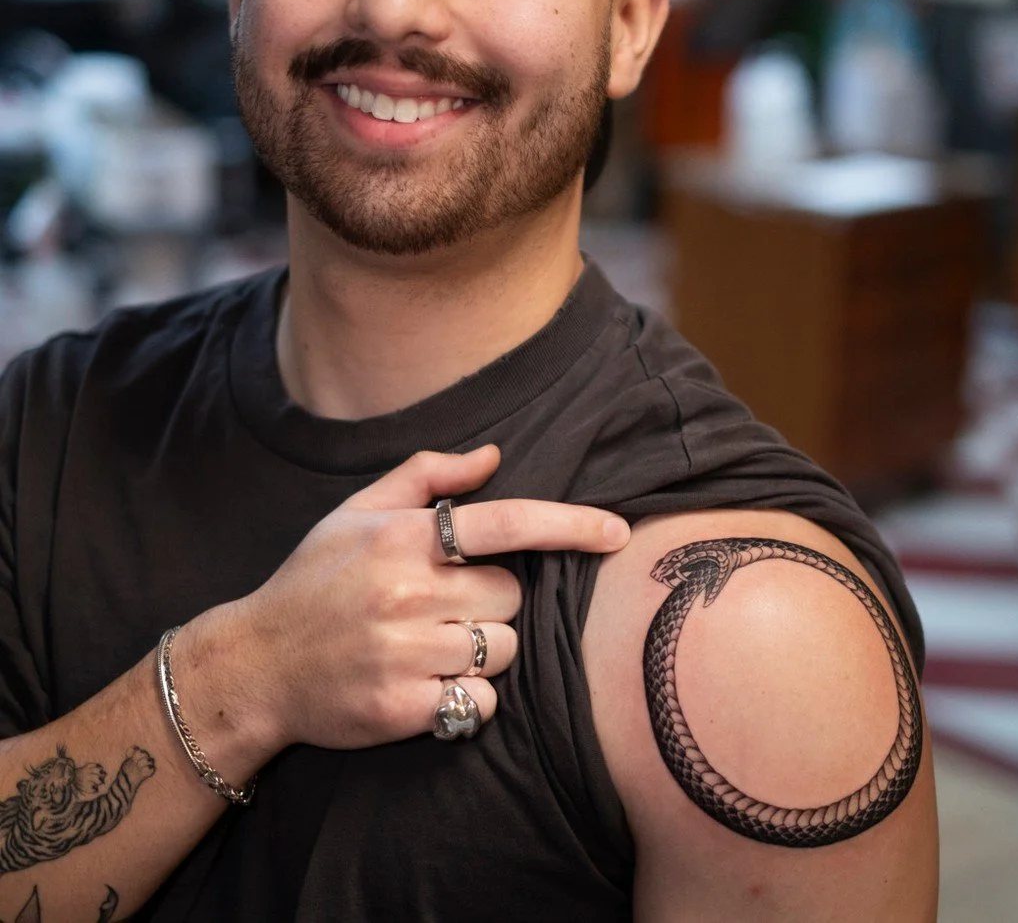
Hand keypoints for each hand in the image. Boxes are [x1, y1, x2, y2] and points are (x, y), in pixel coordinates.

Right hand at [181, 446, 628, 765]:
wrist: (255, 665)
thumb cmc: (314, 579)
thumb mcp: (356, 512)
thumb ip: (426, 477)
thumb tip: (494, 455)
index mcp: (402, 538)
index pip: (504, 522)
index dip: (568, 525)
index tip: (616, 531)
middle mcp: (406, 592)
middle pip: (512, 596)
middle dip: (493, 601)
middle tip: (445, 605)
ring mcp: (403, 653)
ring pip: (503, 650)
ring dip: (482, 651)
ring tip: (430, 645)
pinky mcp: (401, 708)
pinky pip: (480, 704)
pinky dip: (467, 700)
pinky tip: (426, 684)